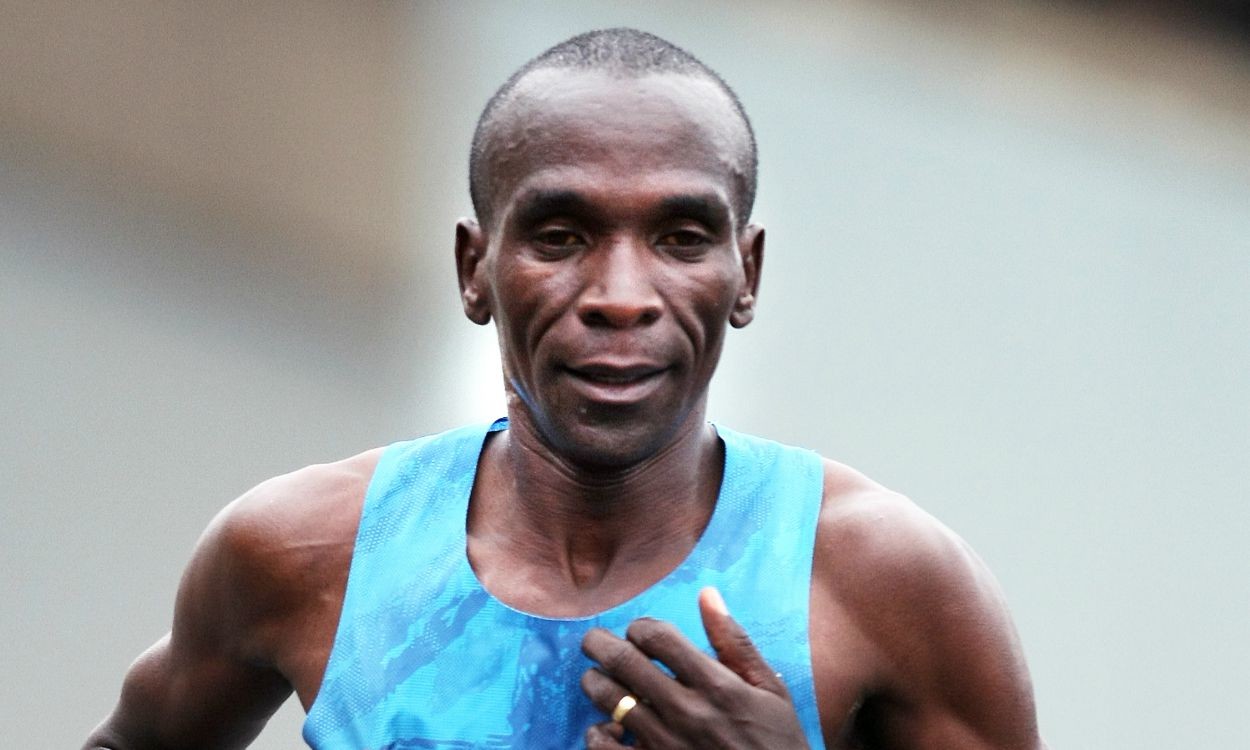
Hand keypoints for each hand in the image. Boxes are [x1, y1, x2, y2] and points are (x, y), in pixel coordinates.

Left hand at [580, 587, 809, 748]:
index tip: (639, 632)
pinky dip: (596, 734)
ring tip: (596, 678)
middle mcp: (686, 711)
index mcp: (716, 685)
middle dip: (599, 643)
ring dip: (594, 682)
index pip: (658, 637)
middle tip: (593, 641)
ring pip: (609, 700)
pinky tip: (607, 728)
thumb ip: (735, 642)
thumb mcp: (769, 689)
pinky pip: (605, 749)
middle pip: (623, 662)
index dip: (640, 627)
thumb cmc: (777, 742)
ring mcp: (666, 744)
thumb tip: (707, 594)